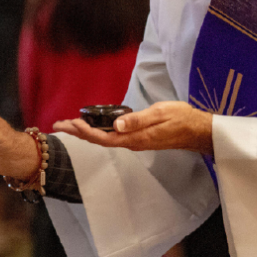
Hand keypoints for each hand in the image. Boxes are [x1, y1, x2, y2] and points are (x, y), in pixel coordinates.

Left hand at [52, 101, 213, 154]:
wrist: (198, 131)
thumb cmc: (182, 119)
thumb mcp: (160, 114)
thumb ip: (138, 120)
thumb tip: (116, 125)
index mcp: (136, 138)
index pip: (104, 138)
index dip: (85, 132)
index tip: (70, 124)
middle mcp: (133, 143)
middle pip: (100, 140)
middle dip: (79, 132)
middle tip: (59, 124)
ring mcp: (135, 141)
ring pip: (105, 139)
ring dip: (87, 132)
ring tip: (70, 125)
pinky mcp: (139, 138)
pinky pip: (113, 136)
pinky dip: (99, 131)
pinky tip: (94, 126)